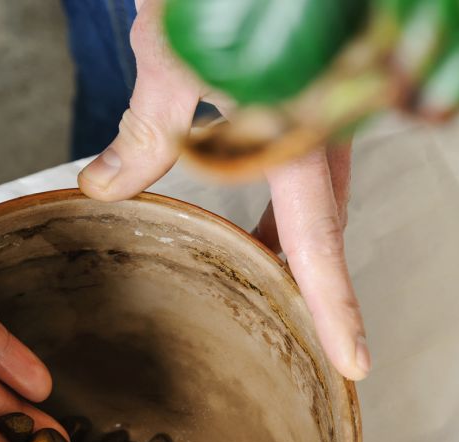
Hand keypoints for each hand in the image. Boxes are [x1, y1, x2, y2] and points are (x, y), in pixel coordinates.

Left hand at [77, 0, 369, 380]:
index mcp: (295, 131)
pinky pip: (311, 168)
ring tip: (261, 273)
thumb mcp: (167, 62)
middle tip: (310, 334)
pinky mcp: (317, 97)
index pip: (320, 240)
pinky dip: (288, 201)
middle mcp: (325, 128)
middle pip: (326, 227)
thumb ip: (145, 137)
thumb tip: (104, 189)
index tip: (354, 363)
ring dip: (295, 241)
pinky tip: (257, 213)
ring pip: (320, 199)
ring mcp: (327, 113)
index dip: (338, 308)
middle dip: (315, 283)